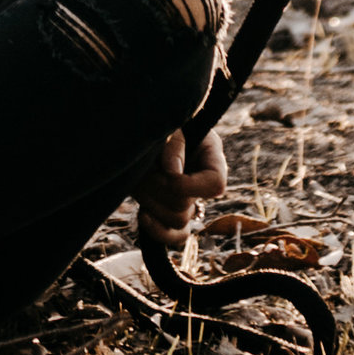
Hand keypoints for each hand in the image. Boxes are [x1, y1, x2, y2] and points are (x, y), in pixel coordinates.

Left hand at [133, 123, 227, 241]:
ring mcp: (186, 198)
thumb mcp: (169, 122)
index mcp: (211, 157)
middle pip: (188, 206)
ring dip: (151, 201)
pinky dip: (157, 230)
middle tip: (144, 167)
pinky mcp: (169, 211)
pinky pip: (173, 236)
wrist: (138, 125)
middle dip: (160, 189)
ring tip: (140, 177)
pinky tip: (142, 214)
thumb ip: (174, 142)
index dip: (189, 185)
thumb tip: (172, 172)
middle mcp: (202, 181)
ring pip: (177, 221)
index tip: (167, 172)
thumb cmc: (156, 117)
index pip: (215, 184)